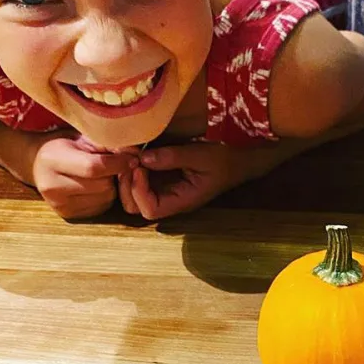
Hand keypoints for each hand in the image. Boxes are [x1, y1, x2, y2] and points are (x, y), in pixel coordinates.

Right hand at [31, 135, 137, 219]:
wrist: (37, 163)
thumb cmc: (64, 145)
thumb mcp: (81, 136)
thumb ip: (107, 142)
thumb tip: (135, 153)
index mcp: (52, 160)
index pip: (94, 167)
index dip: (118, 163)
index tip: (133, 158)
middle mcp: (52, 185)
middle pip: (102, 185)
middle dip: (114, 174)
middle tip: (114, 165)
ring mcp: (59, 204)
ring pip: (105, 198)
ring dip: (111, 186)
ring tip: (103, 175)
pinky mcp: (67, 215)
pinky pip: (100, 207)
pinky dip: (105, 196)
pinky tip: (97, 185)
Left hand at [119, 141, 238, 220]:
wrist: (236, 162)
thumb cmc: (222, 161)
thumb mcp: (201, 155)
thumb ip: (173, 157)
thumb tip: (143, 157)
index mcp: (181, 201)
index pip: (150, 210)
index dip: (138, 191)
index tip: (140, 167)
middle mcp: (169, 201)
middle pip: (135, 207)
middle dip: (126, 185)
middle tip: (130, 161)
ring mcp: (164, 191)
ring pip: (132, 196)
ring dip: (127, 178)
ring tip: (132, 157)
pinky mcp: (162, 180)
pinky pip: (139, 182)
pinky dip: (133, 170)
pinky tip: (136, 154)